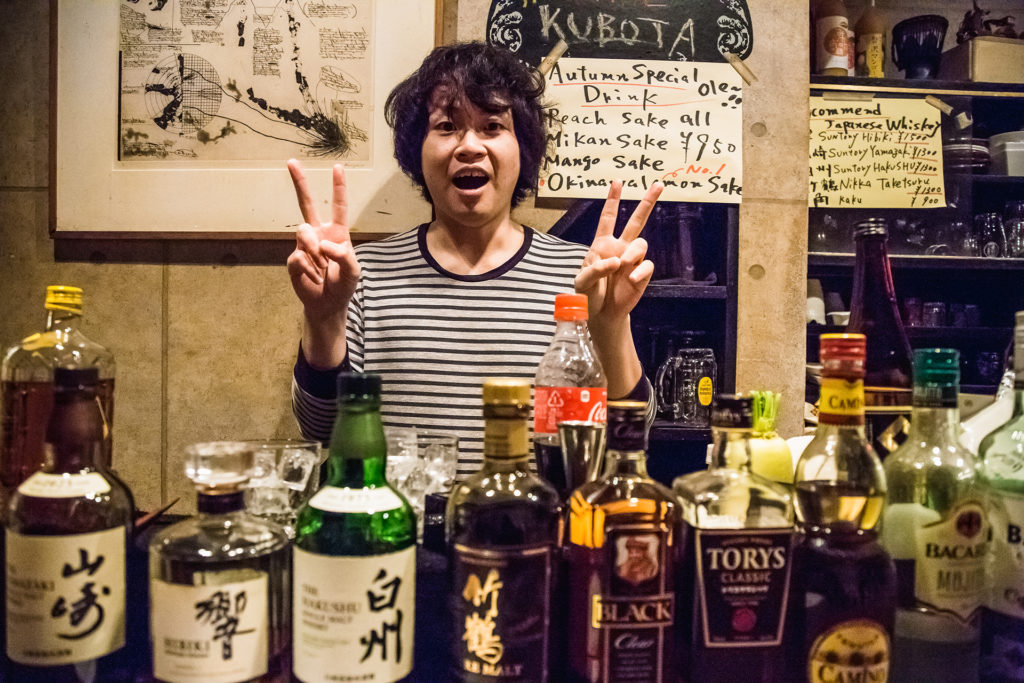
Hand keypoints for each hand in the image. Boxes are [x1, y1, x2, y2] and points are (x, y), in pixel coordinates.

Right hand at [286, 160, 360, 325]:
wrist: (327, 304)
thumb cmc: (343, 285)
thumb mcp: (353, 271)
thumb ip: (344, 256)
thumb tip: (324, 244)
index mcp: (337, 233)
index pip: (339, 206)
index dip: (338, 187)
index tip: (338, 167)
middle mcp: (319, 234)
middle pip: (307, 203)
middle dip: (300, 182)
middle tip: (291, 161)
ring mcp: (304, 245)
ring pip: (303, 232)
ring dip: (314, 250)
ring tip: (321, 266)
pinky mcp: (293, 259)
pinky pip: (298, 256)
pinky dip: (308, 268)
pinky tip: (313, 276)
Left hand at [575, 180, 662, 325]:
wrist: (601, 314)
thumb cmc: (588, 295)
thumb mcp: (582, 282)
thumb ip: (594, 269)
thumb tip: (616, 261)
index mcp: (602, 244)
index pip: (608, 218)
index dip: (613, 200)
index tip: (617, 182)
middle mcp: (620, 248)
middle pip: (636, 221)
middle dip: (647, 203)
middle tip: (658, 185)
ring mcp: (632, 260)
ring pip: (641, 243)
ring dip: (633, 252)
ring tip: (622, 267)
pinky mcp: (641, 274)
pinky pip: (647, 265)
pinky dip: (639, 270)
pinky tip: (631, 278)